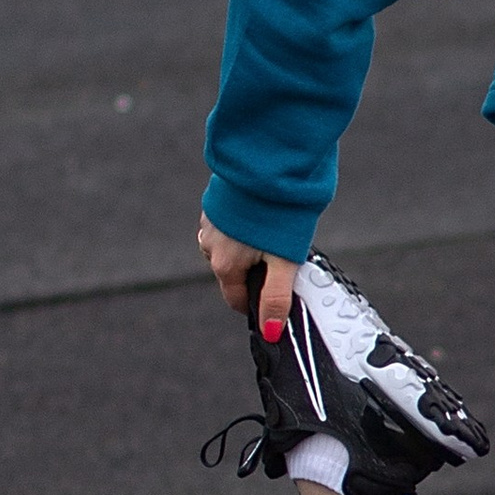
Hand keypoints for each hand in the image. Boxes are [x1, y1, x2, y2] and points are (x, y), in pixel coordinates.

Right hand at [197, 214, 296, 342]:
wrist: (267, 163)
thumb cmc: (278, 212)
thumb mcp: (285, 261)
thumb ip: (277, 297)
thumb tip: (269, 331)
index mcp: (224, 264)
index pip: (236, 299)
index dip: (255, 305)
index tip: (272, 303)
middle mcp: (210, 245)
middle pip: (232, 274)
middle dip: (254, 274)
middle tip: (282, 260)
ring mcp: (210, 223)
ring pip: (227, 249)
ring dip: (247, 249)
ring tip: (273, 237)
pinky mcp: (215, 203)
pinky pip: (227, 227)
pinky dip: (242, 229)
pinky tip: (261, 219)